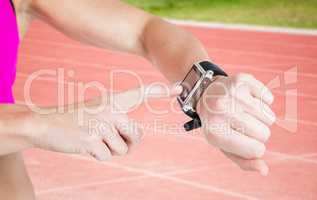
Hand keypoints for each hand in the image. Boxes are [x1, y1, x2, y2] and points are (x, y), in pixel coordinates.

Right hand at [27, 84, 180, 160]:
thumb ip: (119, 121)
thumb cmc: (74, 119)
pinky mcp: (92, 140)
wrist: (43, 124)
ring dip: (111, 149)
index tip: (179, 88)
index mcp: (112, 100)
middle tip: (111, 139)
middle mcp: (110, 110)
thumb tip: (136, 140)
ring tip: (94, 139)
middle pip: (137, 135)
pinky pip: (107, 156)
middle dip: (128, 143)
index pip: (140, 93)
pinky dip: (98, 155)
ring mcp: (101, 125)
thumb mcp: (98, 111)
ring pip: (123, 149)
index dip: (160, 91)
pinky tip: (85, 145)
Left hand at [198, 73, 275, 174]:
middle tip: (242, 124)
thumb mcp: (226, 146)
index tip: (243, 139)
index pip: (256, 149)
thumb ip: (244, 161)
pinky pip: (268, 98)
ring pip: (269, 116)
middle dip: (259, 132)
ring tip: (244, 112)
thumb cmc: (219, 124)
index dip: (255, 147)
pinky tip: (247, 99)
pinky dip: (263, 100)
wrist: (206, 95)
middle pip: (264, 133)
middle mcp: (220, 112)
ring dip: (261, 117)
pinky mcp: (240, 80)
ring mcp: (230, 95)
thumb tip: (265, 170)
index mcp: (215, 133)